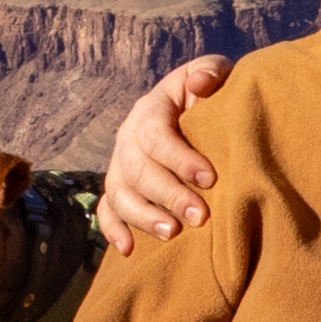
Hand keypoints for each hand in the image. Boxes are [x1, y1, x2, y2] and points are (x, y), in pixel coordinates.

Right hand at [106, 55, 228, 241]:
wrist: (195, 112)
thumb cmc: (211, 95)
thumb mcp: (214, 73)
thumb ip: (211, 72)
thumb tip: (201, 86)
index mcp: (150, 109)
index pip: (156, 135)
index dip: (180, 158)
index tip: (210, 177)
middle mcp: (128, 138)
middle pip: (138, 170)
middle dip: (169, 195)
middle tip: (200, 217)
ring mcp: (119, 165)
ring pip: (120, 193)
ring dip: (143, 215)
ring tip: (172, 233)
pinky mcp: (118, 188)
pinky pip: (107, 210)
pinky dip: (113, 230)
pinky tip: (129, 250)